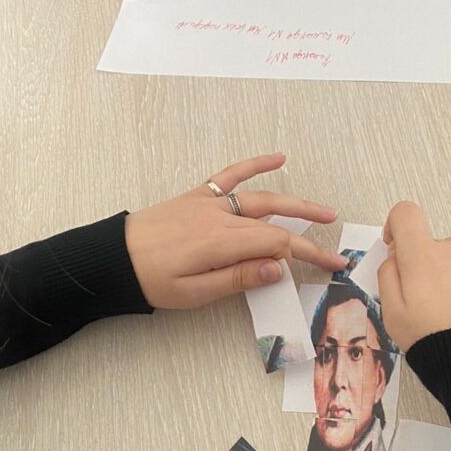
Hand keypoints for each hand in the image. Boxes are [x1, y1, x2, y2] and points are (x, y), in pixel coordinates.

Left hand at [124, 152, 346, 307]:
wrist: (113, 258)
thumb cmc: (151, 281)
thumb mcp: (194, 293)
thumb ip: (237, 278)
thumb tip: (278, 267)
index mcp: (221, 242)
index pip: (277, 244)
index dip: (309, 254)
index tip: (332, 264)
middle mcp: (220, 217)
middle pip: (275, 222)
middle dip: (309, 234)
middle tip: (336, 247)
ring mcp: (210, 203)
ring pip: (261, 198)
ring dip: (295, 203)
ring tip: (323, 212)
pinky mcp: (198, 196)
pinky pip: (230, 176)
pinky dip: (254, 165)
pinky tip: (277, 157)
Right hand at [377, 202, 450, 352]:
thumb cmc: (439, 345)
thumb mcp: (394, 318)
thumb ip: (388, 278)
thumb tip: (395, 255)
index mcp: (424, 257)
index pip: (406, 216)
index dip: (397, 226)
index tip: (397, 246)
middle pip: (440, 247)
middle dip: (433, 270)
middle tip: (435, 309)